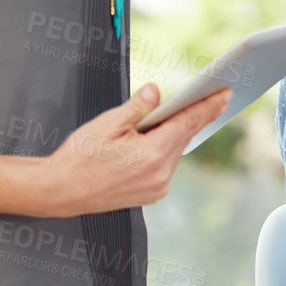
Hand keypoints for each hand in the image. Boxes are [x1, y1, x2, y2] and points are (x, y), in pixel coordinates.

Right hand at [40, 84, 230, 215]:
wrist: (60, 191)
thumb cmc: (79, 157)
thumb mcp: (107, 124)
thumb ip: (137, 107)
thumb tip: (157, 91)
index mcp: (151, 154)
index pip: (188, 123)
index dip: (208, 106)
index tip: (225, 94)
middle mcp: (160, 174)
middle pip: (185, 137)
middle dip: (199, 116)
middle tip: (218, 97)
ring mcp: (157, 187)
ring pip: (176, 151)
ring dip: (181, 133)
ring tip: (191, 113)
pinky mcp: (152, 194)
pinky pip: (167, 164)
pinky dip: (169, 149)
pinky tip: (165, 137)